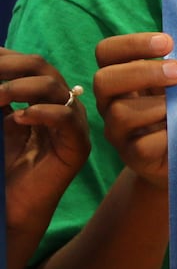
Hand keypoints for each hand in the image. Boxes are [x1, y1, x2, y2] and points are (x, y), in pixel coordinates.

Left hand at [1, 50, 89, 231]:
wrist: (11, 212)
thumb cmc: (1, 171)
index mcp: (37, 97)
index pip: (27, 64)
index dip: (6, 56)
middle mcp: (56, 105)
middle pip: (41, 68)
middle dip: (10, 66)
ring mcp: (69, 124)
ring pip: (54, 87)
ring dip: (21, 87)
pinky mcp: (77, 146)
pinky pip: (67, 119)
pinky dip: (44, 113)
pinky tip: (21, 118)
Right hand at [93, 33, 176, 188]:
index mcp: (120, 76)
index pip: (106, 52)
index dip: (132, 44)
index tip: (168, 43)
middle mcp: (111, 102)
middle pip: (104, 80)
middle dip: (143, 72)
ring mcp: (118, 131)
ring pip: (120, 113)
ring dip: (158, 105)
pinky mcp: (133, 156)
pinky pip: (141, 145)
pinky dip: (166, 135)